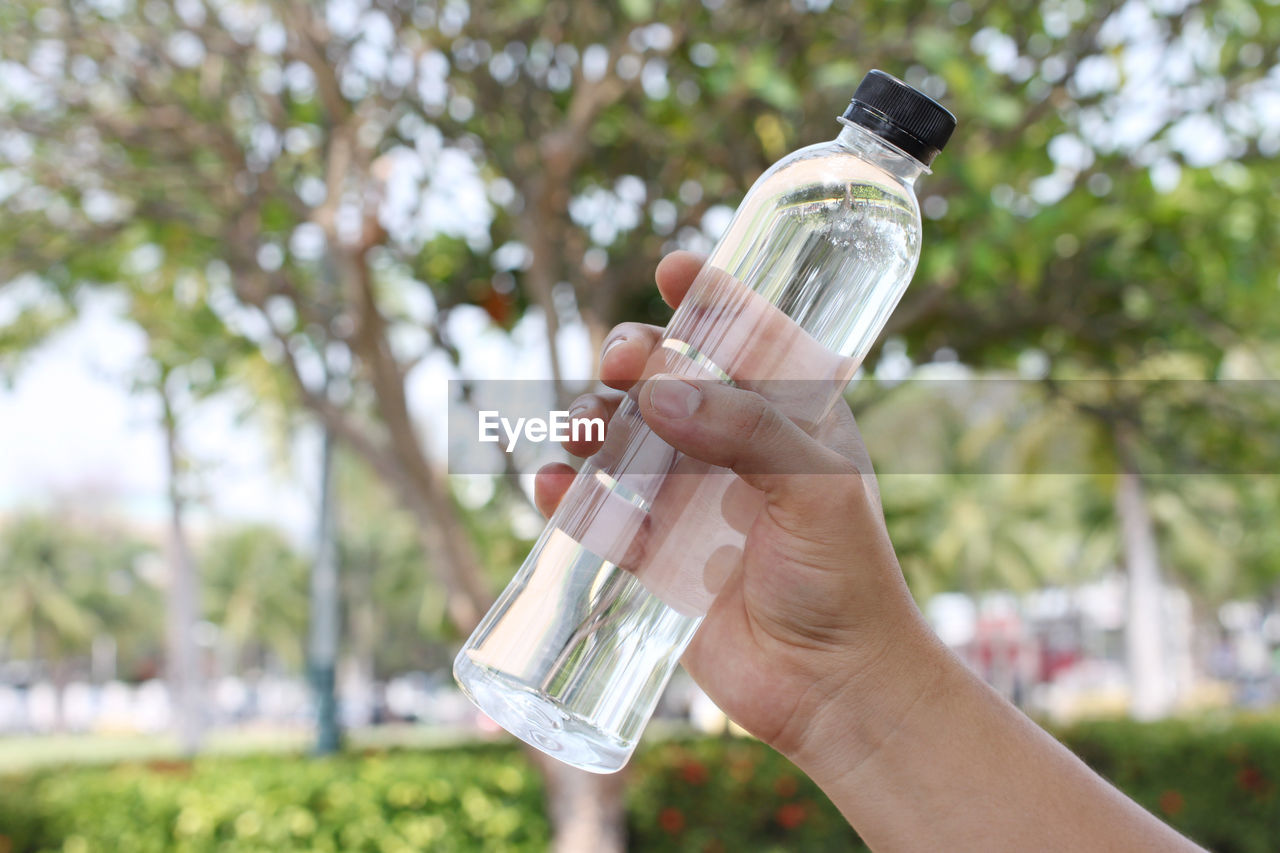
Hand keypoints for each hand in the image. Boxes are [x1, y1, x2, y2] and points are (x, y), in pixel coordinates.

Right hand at [534, 251, 940, 774]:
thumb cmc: (845, 577)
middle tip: (617, 369)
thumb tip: (658, 395)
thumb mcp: (817, 488)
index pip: (745, 337)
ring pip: (619, 435)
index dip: (708, 297)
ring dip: (588, 421)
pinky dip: (565, 493)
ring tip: (579, 434)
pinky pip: (594, 508)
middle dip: (631, 359)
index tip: (673, 268)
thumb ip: (747, 431)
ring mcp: (686, 497)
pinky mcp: (650, 552)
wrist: (829, 686)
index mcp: (787, 417)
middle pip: (664, 377)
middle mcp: (730, 447)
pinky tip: (553, 489)